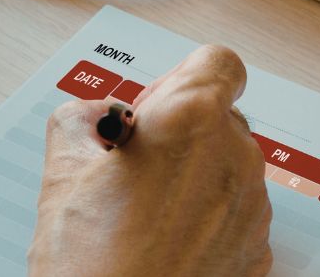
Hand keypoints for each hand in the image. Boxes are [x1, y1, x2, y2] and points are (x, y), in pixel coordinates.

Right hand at [30, 45, 272, 275]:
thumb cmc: (92, 266)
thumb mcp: (61, 172)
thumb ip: (80, 119)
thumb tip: (94, 117)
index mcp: (191, 120)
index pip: (217, 62)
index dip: (180, 79)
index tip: (153, 108)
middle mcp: (234, 157)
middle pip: (221, 115)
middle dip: (182, 132)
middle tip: (136, 164)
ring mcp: (251, 206)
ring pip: (229, 166)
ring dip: (194, 176)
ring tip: (144, 212)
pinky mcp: (257, 249)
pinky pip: (236, 212)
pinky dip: (207, 218)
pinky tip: (165, 240)